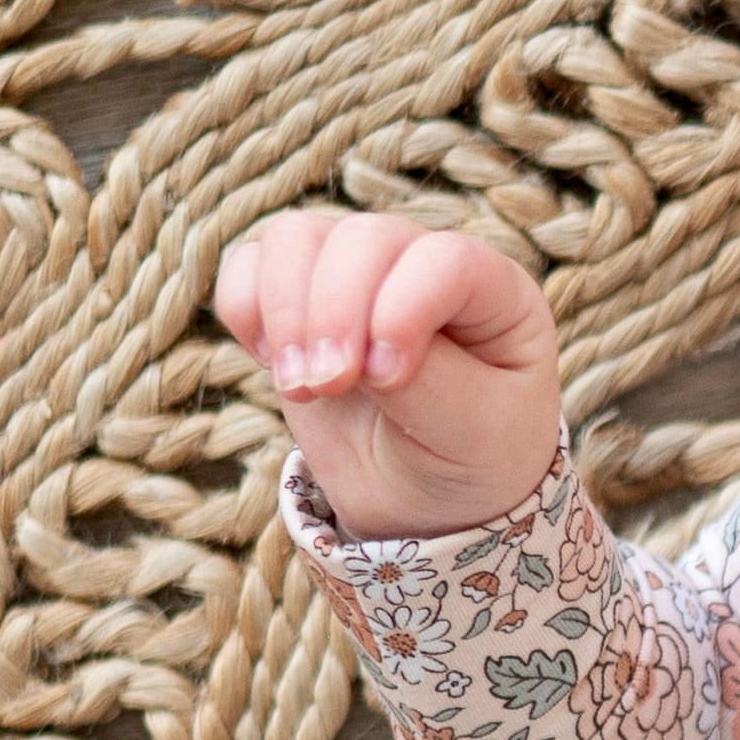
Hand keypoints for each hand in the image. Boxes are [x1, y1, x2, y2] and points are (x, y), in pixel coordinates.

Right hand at [213, 211, 562, 542]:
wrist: (424, 500)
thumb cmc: (470, 461)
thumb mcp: (474, 436)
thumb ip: (427, 382)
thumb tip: (362, 353)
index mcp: (495, 292)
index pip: (446, 260)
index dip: (404, 308)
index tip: (385, 379)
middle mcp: (423, 264)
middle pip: (363, 239)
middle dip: (333, 313)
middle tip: (327, 387)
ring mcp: (356, 273)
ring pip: (298, 239)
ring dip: (283, 311)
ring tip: (300, 388)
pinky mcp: (298, 295)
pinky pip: (249, 265)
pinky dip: (244, 308)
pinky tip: (274, 366)